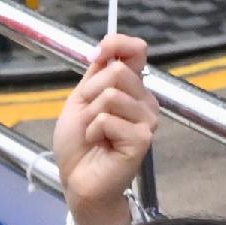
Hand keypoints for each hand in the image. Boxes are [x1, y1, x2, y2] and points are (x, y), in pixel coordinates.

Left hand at [52, 33, 155, 224]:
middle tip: (89, 117)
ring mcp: (147, 120)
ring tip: (95, 134)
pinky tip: (101, 145)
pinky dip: (94, 132)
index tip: (97, 57)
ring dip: (91, 116)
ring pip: (111, 96)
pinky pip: (108, 119)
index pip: (135, 50)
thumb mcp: (81, 99)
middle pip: (118, 71)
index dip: (116, 44)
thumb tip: (106, 47)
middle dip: (91, 93)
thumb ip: (96, 72)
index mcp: (132, 88)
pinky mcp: (142, 139)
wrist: (78, 180)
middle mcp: (145, 101)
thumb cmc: (80, 143)